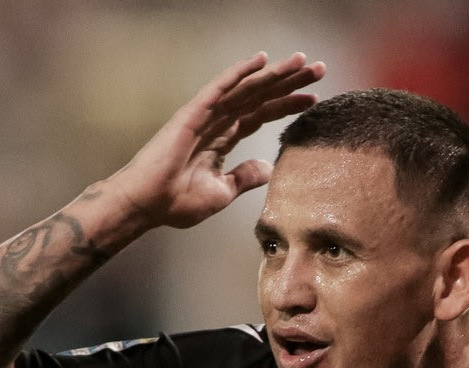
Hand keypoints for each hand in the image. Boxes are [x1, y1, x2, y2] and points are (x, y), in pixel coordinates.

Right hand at [106, 52, 325, 230]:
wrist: (148, 205)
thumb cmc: (177, 202)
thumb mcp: (222, 192)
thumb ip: (244, 177)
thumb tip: (269, 168)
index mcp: (224, 138)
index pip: (262, 115)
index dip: (287, 105)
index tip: (313, 98)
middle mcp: (218, 121)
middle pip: (261, 96)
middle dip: (290, 82)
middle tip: (319, 69)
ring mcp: (205, 115)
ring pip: (247, 88)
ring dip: (275, 74)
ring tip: (302, 61)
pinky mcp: (193, 113)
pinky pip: (220, 88)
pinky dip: (240, 73)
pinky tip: (261, 61)